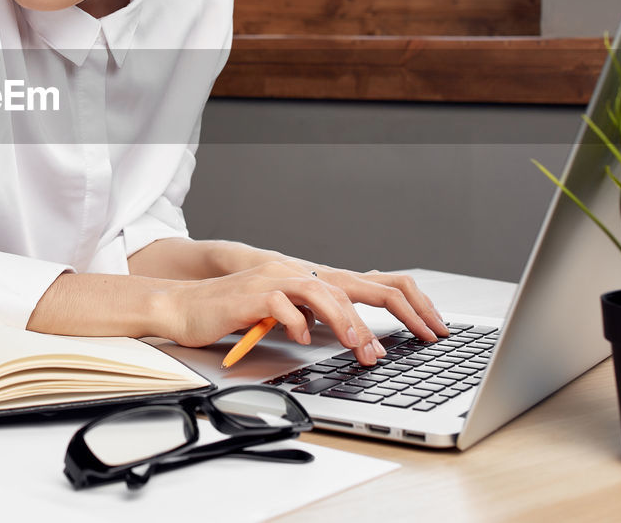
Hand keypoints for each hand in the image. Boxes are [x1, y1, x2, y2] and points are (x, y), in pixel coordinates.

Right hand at [163, 260, 450, 365]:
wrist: (188, 305)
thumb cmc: (235, 314)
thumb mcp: (286, 315)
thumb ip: (316, 317)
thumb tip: (358, 336)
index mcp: (313, 278)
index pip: (374, 283)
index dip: (409, 303)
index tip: (432, 329)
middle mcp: (299, 272)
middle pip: (356, 287)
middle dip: (386, 317)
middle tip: (404, 346)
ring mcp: (277, 279)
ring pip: (325, 292)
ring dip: (347, 323)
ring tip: (361, 348)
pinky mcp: (254, 293)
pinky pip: (285, 306)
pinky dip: (298, 324)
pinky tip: (301, 340)